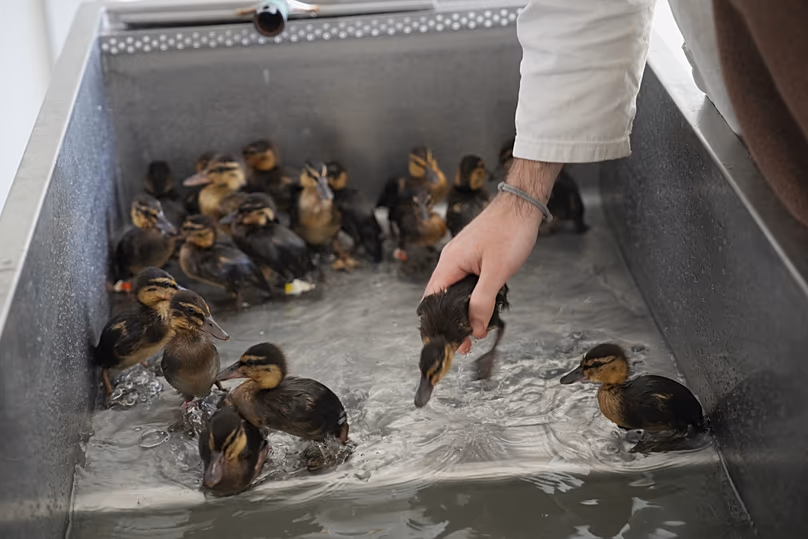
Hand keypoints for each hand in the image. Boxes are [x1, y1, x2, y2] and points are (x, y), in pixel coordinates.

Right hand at [424, 158, 561, 352]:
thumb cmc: (509, 230)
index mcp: (450, 263)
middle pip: (441, 298)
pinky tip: (483, 308)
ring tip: (474, 331)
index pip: (432, 300)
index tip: (448, 343)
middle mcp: (451, 261)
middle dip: (451, 322)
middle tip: (464, 344)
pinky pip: (466, 282)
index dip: (437, 323)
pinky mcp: (474, 256)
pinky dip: (472, 298)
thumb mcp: (497, 272)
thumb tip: (475, 328)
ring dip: (463, 311)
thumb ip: (483, 301)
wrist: (523, 204)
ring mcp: (462, 258)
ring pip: (455, 291)